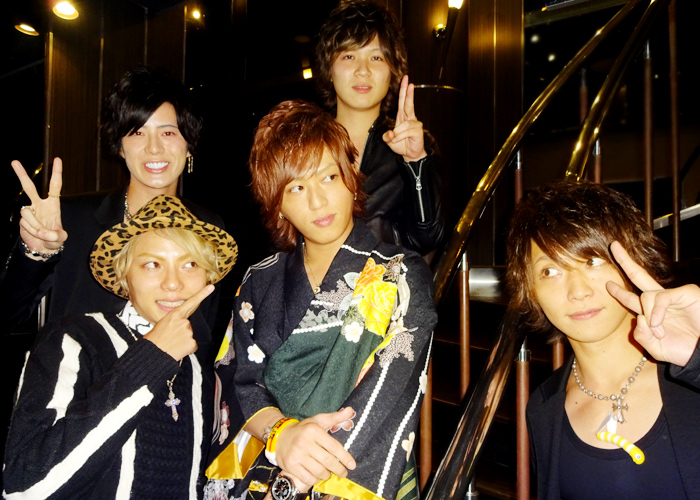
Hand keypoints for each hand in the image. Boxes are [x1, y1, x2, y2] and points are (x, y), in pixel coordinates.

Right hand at [12, 158, 67, 257]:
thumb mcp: (60, 238)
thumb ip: (55, 235)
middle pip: (29, 187)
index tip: (57, 159)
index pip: (55, 186)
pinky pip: (24, 222)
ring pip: (27, 213)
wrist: (42, 248)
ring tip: (41, 232)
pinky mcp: (22, 219)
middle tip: (14, 161)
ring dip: (35, 225)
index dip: (56, 173)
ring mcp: (29, 211)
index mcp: (53, 204)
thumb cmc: (54, 240)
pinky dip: (31, 230)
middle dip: (21, 175)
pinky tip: (34, 233)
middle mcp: (40, 205)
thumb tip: (44, 232)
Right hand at [144, 284, 214, 360]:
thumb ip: (175, 321)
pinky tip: (178, 349)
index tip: (211, 287)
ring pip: (189, 335)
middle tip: (171, 337)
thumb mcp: (162, 324)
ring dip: (183, 340)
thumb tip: (182, 325)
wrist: (153, 353)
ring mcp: (189, 332)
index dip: (202, 294)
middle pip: (188, 325)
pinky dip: (186, 348)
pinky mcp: (192, 343)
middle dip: (181, 331)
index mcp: (175, 315)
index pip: (191, 302)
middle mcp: (184, 322)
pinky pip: (192, 345)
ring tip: (172, 343)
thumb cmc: (155, 339)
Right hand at [275, 407, 356, 487]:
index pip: (334, 446)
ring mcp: (297, 455)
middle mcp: (305, 442)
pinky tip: (317, 476)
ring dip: (327, 475)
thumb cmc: (303, 429)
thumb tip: (350, 410)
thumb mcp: (318, 420)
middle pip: (328, 461)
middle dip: (339, 469)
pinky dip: (315, 479)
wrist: (279, 436)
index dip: (345, 457)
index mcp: (313, 430)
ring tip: (329, 473)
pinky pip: (308, 478)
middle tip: (344, 473)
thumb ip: (335, 417)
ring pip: (319, 471)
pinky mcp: (290, 466)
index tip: (352, 465)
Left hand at [382, 75, 426, 161]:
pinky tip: (401, 140)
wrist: (410, 155)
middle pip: (408, 103)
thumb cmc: (401, 145)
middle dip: (407, 92)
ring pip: (403, 124)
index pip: (403, 101)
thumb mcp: (389, 140)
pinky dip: (400, 137)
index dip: (404, 91)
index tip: (406, 80)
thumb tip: (390, 134)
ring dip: (397, 133)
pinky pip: (406, 131)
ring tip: (396, 139)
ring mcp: (415, 124)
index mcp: (402, 117)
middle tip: (408, 81)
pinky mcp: (418, 131)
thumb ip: (387, 136)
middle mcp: (410, 118)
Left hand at [606, 241, 699, 365]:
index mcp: (651, 312)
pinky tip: (658, 323)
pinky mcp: (687, 292)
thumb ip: (641, 336)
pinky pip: (662, 298)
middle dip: (625, 261)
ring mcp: (674, 295)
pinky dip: (657, 311)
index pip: (631, 298)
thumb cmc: (682, 351)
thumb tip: (638, 318)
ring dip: (650, 315)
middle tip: (614, 247)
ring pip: (647, 295)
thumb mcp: (655, 348)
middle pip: (639, 276)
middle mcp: (661, 300)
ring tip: (658, 331)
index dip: (619, 291)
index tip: (607, 284)